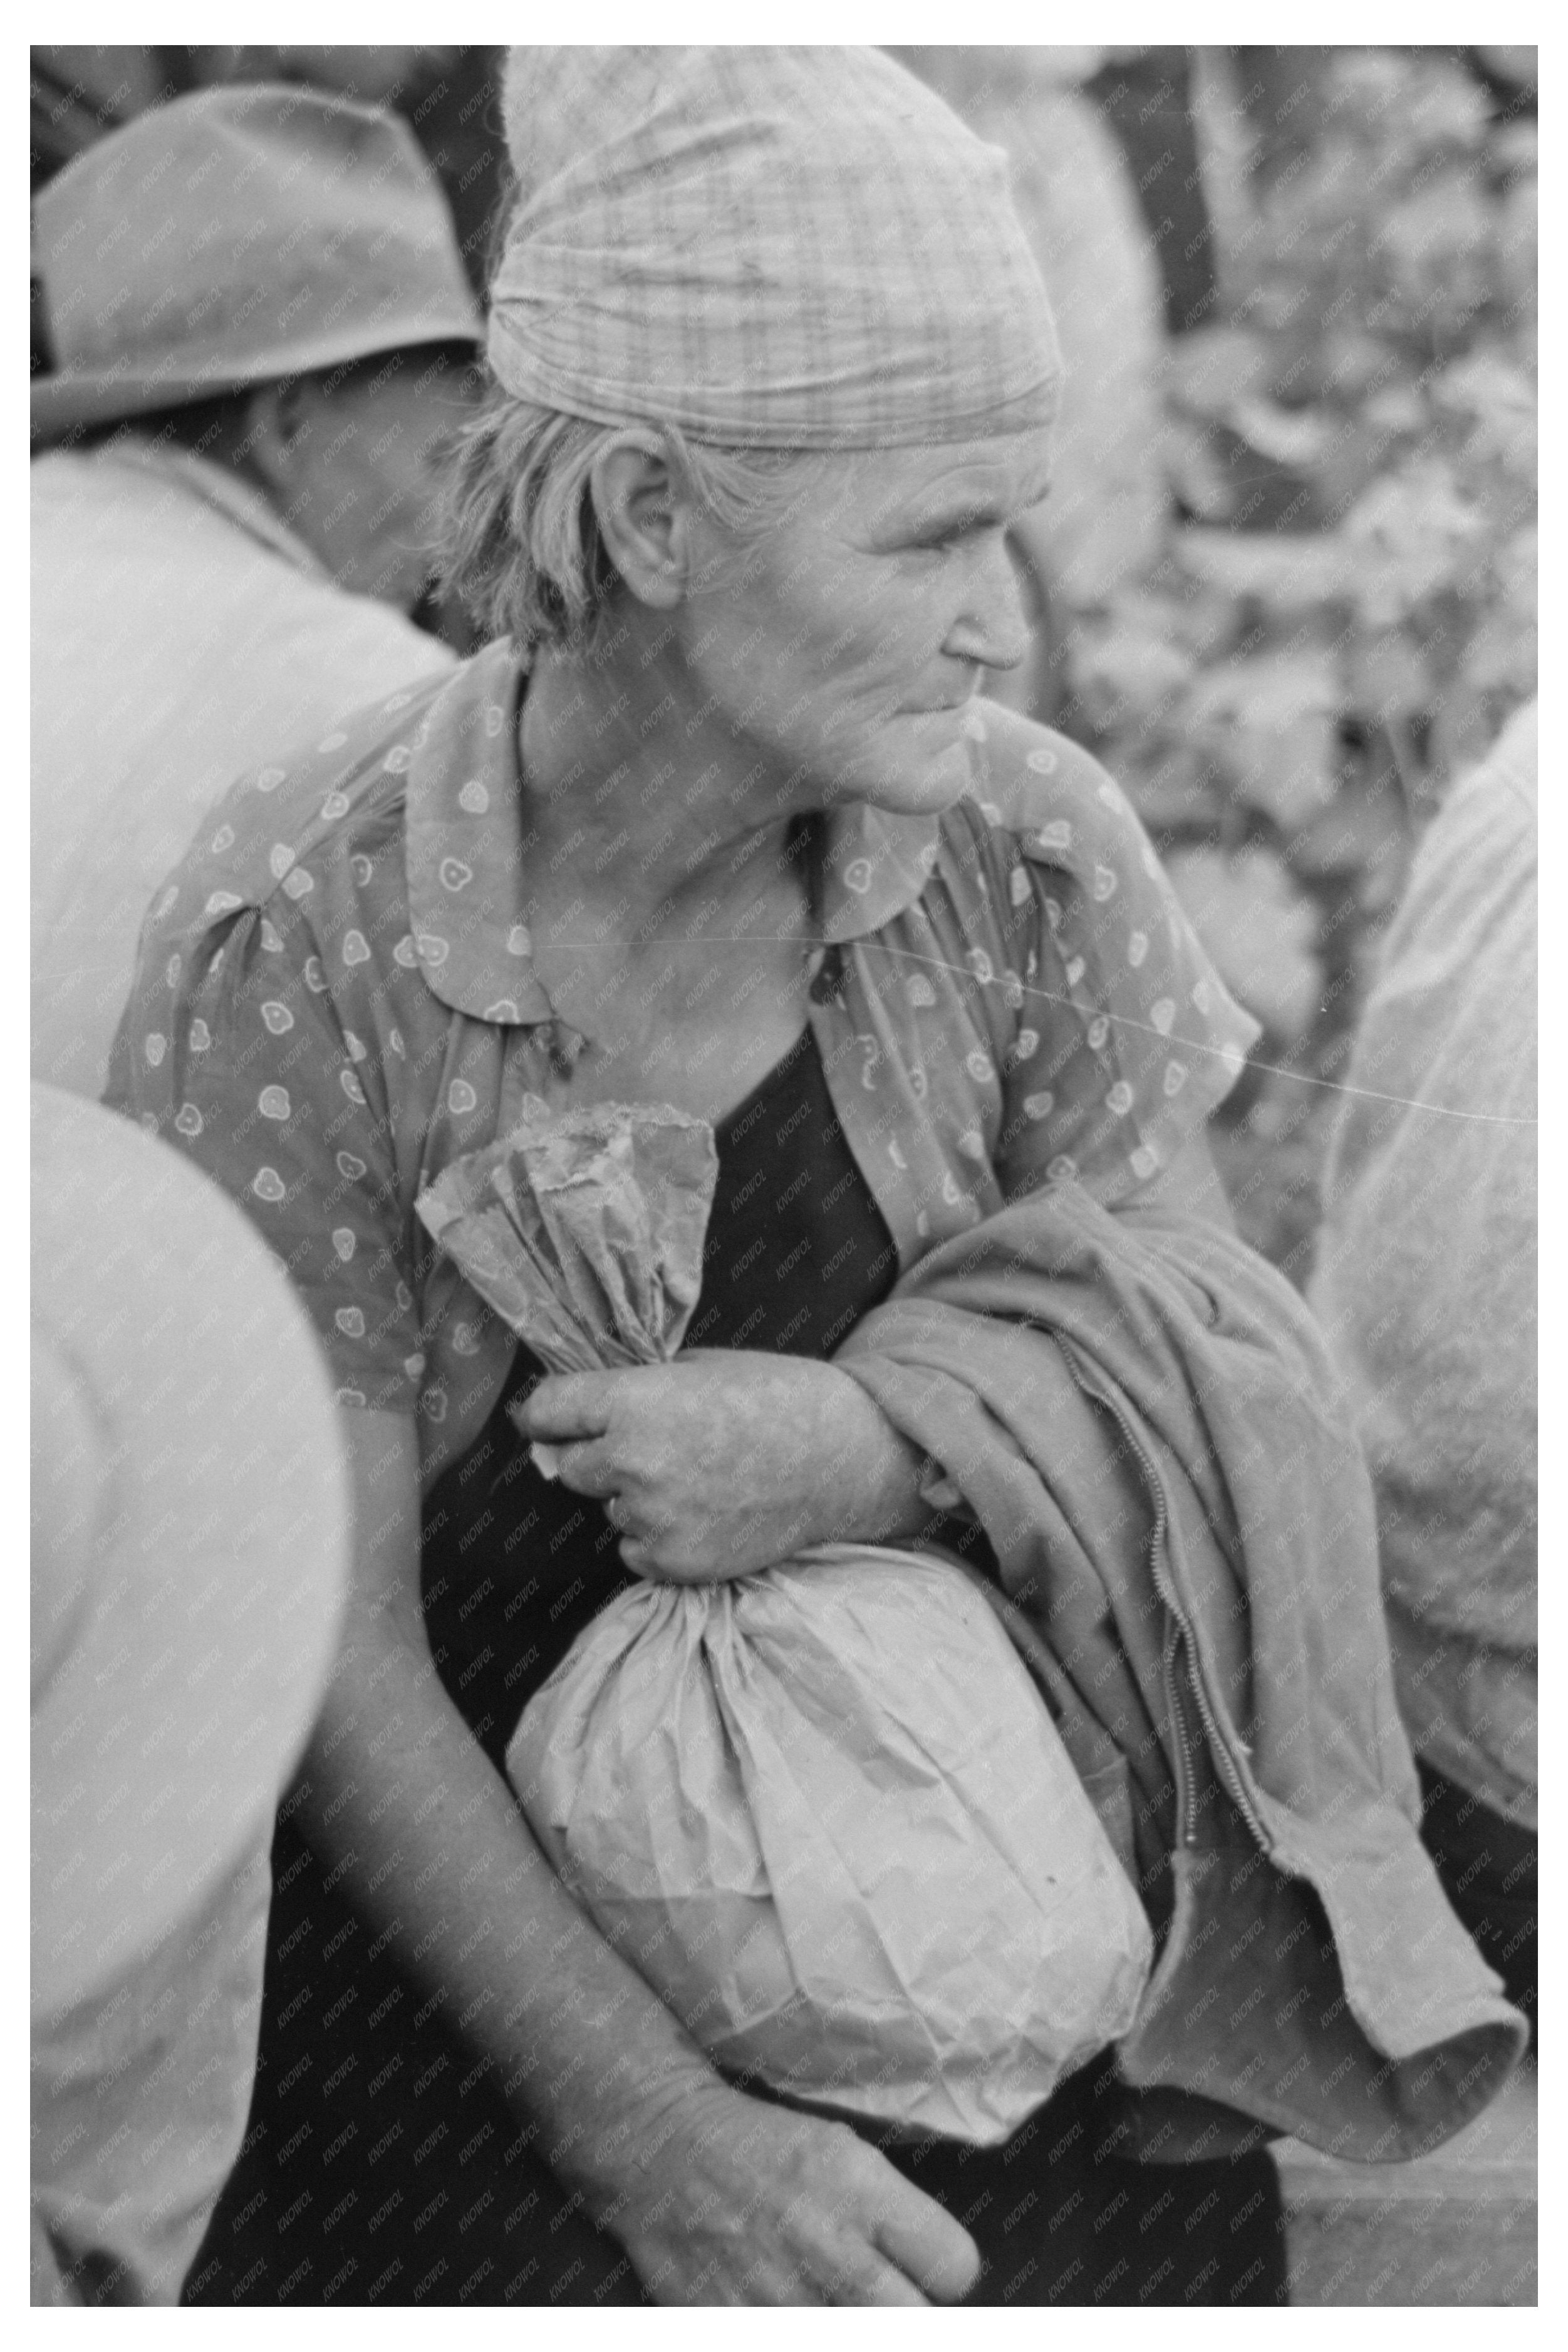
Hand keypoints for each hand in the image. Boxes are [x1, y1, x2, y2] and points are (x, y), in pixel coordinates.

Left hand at [513, 1352, 930, 1579]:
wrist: (844, 1458)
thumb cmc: (775, 1396)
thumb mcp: (697, 1368)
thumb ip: (632, 1390)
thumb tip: (573, 1419)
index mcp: (634, 1402)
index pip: (544, 1412)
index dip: (545, 1413)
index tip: (551, 1418)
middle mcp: (633, 1462)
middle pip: (569, 1466)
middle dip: (596, 1454)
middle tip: (648, 1444)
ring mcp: (653, 1518)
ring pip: (608, 1508)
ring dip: (634, 1495)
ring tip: (696, 1477)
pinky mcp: (675, 1562)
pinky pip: (634, 1549)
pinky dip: (657, 1535)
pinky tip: (704, 1511)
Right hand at [592, 2080, 980, 2305]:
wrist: (665, 2149)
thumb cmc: (764, 2149)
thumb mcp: (844, 2155)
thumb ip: (894, 2219)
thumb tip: (940, 2283)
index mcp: (862, 2191)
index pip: (954, 2268)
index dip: (945, 2277)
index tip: (925, 2274)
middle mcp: (826, 2246)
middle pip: (911, 2323)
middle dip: (902, 2315)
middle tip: (880, 2299)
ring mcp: (777, 2295)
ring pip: (851, 2342)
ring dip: (844, 2323)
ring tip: (825, 2297)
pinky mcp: (731, 2323)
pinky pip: (786, 2345)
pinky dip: (791, 2328)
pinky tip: (782, 2305)